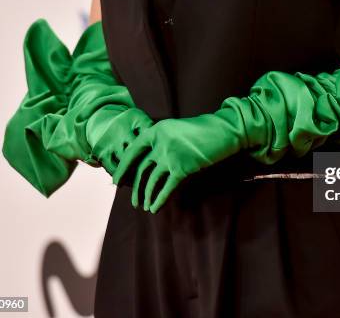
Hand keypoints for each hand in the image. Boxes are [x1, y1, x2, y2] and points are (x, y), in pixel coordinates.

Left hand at [112, 108, 244, 212]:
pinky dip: (159, 200)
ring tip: (144, 207)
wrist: (222, 131)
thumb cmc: (201, 130)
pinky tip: (155, 208)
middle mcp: (160, 143)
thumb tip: (147, 162)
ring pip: (151, 181)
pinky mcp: (182, 167)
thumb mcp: (175, 129)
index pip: (133, 151)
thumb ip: (161, 141)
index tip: (116, 181)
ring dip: (146, 196)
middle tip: (133, 201)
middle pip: (141, 169)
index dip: (123, 168)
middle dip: (135, 188)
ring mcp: (170, 155)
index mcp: (156, 130)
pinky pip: (166, 188)